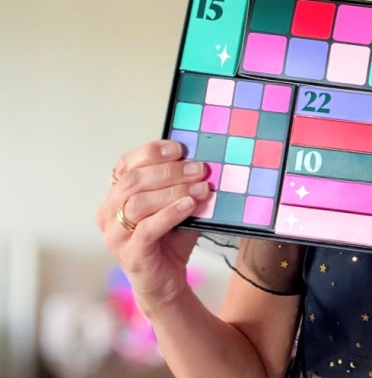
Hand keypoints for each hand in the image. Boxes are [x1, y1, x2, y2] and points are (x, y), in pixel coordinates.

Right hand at [96, 139, 210, 312]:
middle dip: (169, 172)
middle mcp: (108, 213)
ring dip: (172, 191)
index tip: (179, 148)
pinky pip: (146, 229)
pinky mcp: (130, 254)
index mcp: (116, 196)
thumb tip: (203, 165)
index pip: (126, 164)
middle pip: (133, 181)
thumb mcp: (176, 207)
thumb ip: (182, 187)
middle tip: (198, 169)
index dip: (151, 153)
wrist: (168, 282)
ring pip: (137, 203)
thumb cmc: (170, 241)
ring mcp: (115, 235)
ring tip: (200, 188)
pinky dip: (170, 214)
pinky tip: (189, 206)